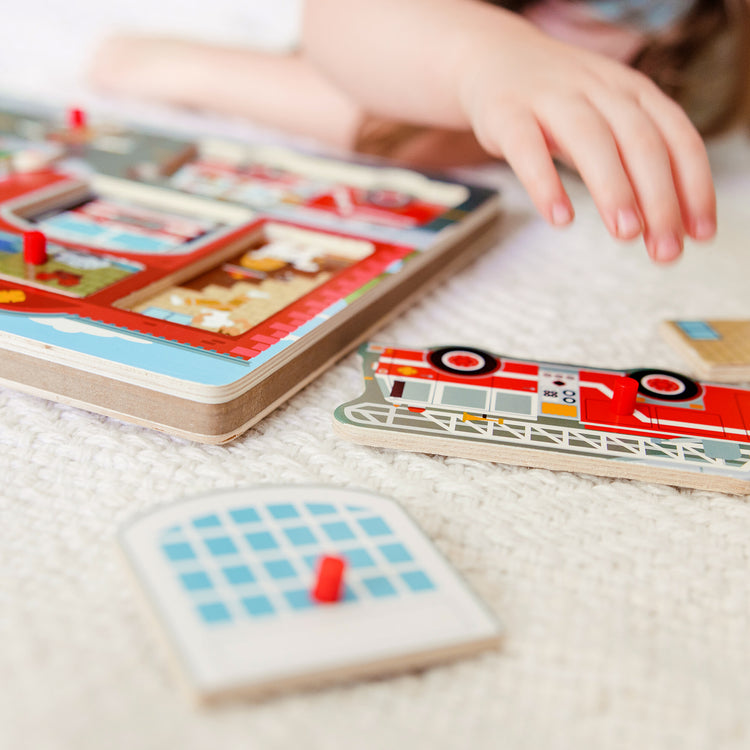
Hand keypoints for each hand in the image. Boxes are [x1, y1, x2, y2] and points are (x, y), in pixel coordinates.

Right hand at [457, 16, 715, 261]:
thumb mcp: (607, 119)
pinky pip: (527, 149)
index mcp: (633, 92)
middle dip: (659, 199)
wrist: (495, 60)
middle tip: (665, 248)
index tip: (699, 234)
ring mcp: (552, 99)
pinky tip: (560, 219)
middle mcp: (599, 90)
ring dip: (614, 189)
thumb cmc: (559, 103)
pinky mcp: (507, 114)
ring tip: (626, 234)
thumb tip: (667, 225)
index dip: (694, 187)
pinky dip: (545, 184)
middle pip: (640, 142)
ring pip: (590, 139)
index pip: (677, 138)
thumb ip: (633, 165)